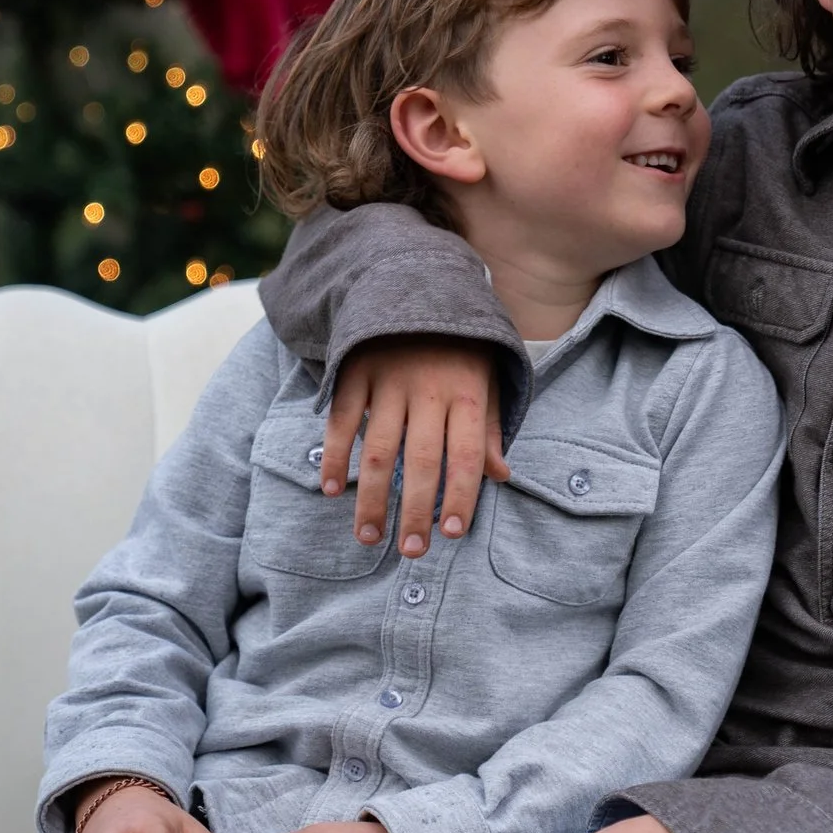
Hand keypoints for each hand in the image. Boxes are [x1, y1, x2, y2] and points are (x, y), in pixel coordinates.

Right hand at [322, 339, 509, 559]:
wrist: (417, 282)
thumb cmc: (460, 346)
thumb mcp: (488, 379)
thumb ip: (491, 428)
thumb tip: (501, 476)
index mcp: (469, 393)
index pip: (467, 455)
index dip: (461, 496)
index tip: (453, 534)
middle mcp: (429, 389)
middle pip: (422, 460)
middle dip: (416, 511)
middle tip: (412, 551)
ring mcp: (389, 380)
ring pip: (380, 449)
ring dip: (373, 497)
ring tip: (369, 536)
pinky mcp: (356, 370)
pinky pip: (343, 420)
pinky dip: (335, 456)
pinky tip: (332, 489)